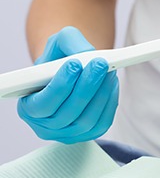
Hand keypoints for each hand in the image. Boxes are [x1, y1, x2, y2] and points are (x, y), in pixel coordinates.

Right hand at [17, 27, 118, 143]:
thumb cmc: (60, 59)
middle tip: (100, 64)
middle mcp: (46, 126)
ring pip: (87, 120)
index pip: (43, 104)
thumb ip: (69, 43)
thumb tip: (87, 54)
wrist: (72, 71)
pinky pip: (102, 123)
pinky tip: (111, 84)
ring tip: (109, 71)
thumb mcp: (59, 44)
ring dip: (101, 94)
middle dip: (87, 87)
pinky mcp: (88, 134)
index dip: (60, 86)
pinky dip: (109, 102)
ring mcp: (68, 134)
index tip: (75, 64)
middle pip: (68, 113)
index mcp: (29, 107)